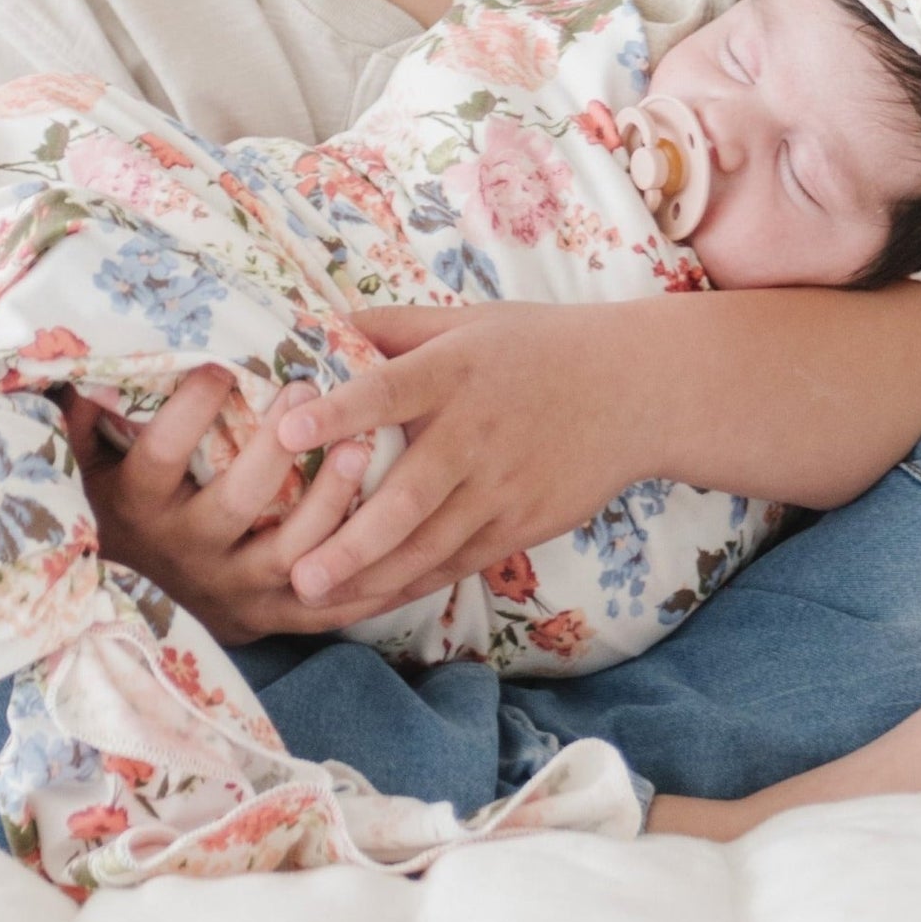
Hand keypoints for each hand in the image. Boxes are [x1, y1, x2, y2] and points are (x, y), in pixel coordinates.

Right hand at [52, 371, 401, 643]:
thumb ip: (82, 419)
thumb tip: (64, 363)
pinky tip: (402, 530)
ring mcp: (233, 590)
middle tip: (308, 389)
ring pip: (290, 552)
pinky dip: (368, 574)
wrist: (136, 607)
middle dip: (274, 448)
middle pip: (236, 504)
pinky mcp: (272, 617)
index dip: (188, 412)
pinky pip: (327, 602)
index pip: (161, 457)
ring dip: (329, 501)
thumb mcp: (89, 467)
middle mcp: (186, 552)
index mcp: (140, 507)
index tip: (222, 364)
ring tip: (358, 447)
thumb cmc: (119, 509)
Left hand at [269, 301, 643, 613]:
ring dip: (372, 575)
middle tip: (292, 569)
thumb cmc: (536, 346)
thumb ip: (394, 327)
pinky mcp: (525, 523)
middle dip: (351, 537)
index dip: (339, 411)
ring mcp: (504, 484)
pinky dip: (413, 584)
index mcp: (456, 370)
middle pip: (410, 493)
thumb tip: (317, 325)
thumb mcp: (468, 321)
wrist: (634, 389)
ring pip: (431, 542)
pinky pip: (460, 562)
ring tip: (315, 599)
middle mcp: (477, 431)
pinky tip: (370, 601)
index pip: (390, 390)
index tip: (286, 431)